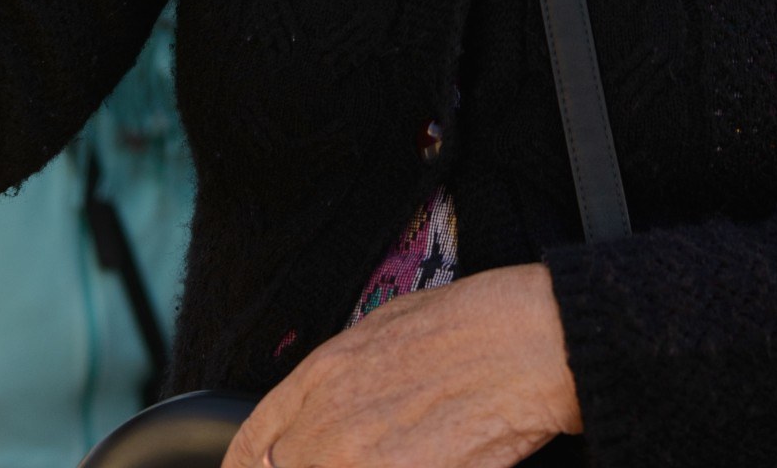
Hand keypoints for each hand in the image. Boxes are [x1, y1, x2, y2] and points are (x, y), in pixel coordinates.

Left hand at [224, 265, 581, 467]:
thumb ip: (339, 379)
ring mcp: (362, 463)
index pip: (251, 442)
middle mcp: (330, 425)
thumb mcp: (386, 328)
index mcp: (322, 374)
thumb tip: (317, 416)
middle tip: (347, 459)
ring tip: (385, 457)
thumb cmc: (472, 324)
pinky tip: (410, 464)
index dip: (246, 465)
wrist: (530, 342)